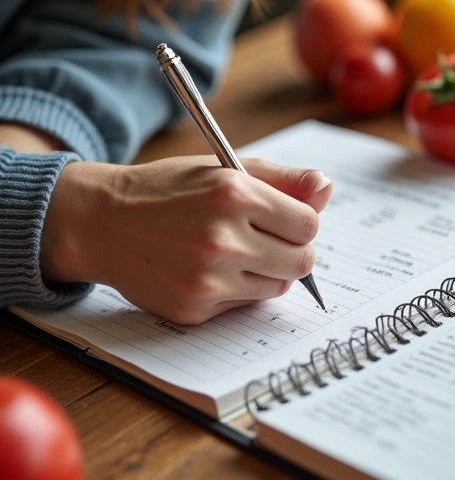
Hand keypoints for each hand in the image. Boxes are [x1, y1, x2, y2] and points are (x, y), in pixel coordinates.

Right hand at [41, 156, 332, 323]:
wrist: (102, 222)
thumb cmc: (170, 190)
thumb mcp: (225, 169)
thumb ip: (284, 179)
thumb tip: (327, 188)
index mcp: (235, 194)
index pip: (309, 224)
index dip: (301, 221)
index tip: (285, 218)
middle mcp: (222, 239)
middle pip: (303, 261)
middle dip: (293, 249)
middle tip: (266, 238)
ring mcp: (208, 280)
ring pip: (278, 286)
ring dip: (269, 271)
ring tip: (238, 252)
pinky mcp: (195, 309)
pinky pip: (245, 305)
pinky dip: (239, 289)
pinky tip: (211, 270)